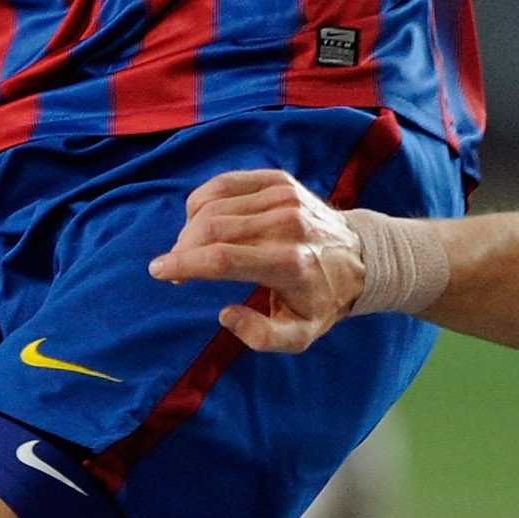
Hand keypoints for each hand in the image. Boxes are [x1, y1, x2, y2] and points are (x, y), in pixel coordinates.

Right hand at [147, 168, 363, 351]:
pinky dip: (203, 202)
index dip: (183, 264)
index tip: (158, 271)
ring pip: (214, 205)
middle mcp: (287, 223)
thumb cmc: (322, 300)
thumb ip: (262, 336)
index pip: (222, 258)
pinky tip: (200, 222)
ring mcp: (284, 197)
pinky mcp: (279, 181)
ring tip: (189, 250)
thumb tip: (225, 315)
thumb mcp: (301, 335)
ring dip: (189, 229)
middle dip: (182, 249)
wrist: (360, 257)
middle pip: (212, 228)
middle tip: (175, 269)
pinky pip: (225, 184)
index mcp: (290, 263)